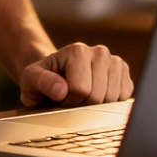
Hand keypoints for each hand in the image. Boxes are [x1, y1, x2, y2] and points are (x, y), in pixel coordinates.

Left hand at [18, 43, 133, 107]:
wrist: (55, 75)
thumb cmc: (42, 79)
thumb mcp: (31, 79)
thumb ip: (42, 82)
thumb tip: (61, 90)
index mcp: (78, 50)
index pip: (81, 89)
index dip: (68, 100)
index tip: (60, 96)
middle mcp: (100, 52)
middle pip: (98, 96)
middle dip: (82, 104)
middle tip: (71, 98)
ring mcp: (115, 61)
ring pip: (112, 99)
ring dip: (96, 106)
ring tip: (83, 97)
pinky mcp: (124, 73)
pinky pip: (124, 98)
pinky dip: (110, 104)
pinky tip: (97, 96)